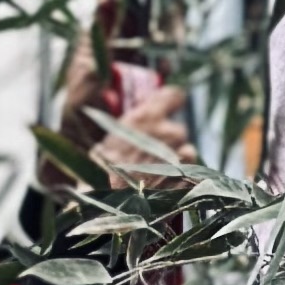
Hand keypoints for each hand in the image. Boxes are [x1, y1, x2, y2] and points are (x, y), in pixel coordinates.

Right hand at [52, 34, 193, 185]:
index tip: (166, 102)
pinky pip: (191, 178)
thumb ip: (107, 107)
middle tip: (145, 156)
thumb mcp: (95, 134)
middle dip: (166, 141)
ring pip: (186, 154)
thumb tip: (102, 77)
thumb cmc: (93, 170)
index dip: (169, 99)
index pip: (174, 93)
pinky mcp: (188, 184)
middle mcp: (170, 133)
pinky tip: (162, 190)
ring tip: (151, 176)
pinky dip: (181, 183)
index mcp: (147, 116)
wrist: (104, 207)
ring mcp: (182, 160)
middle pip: (177, 130)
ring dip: (174, 163)